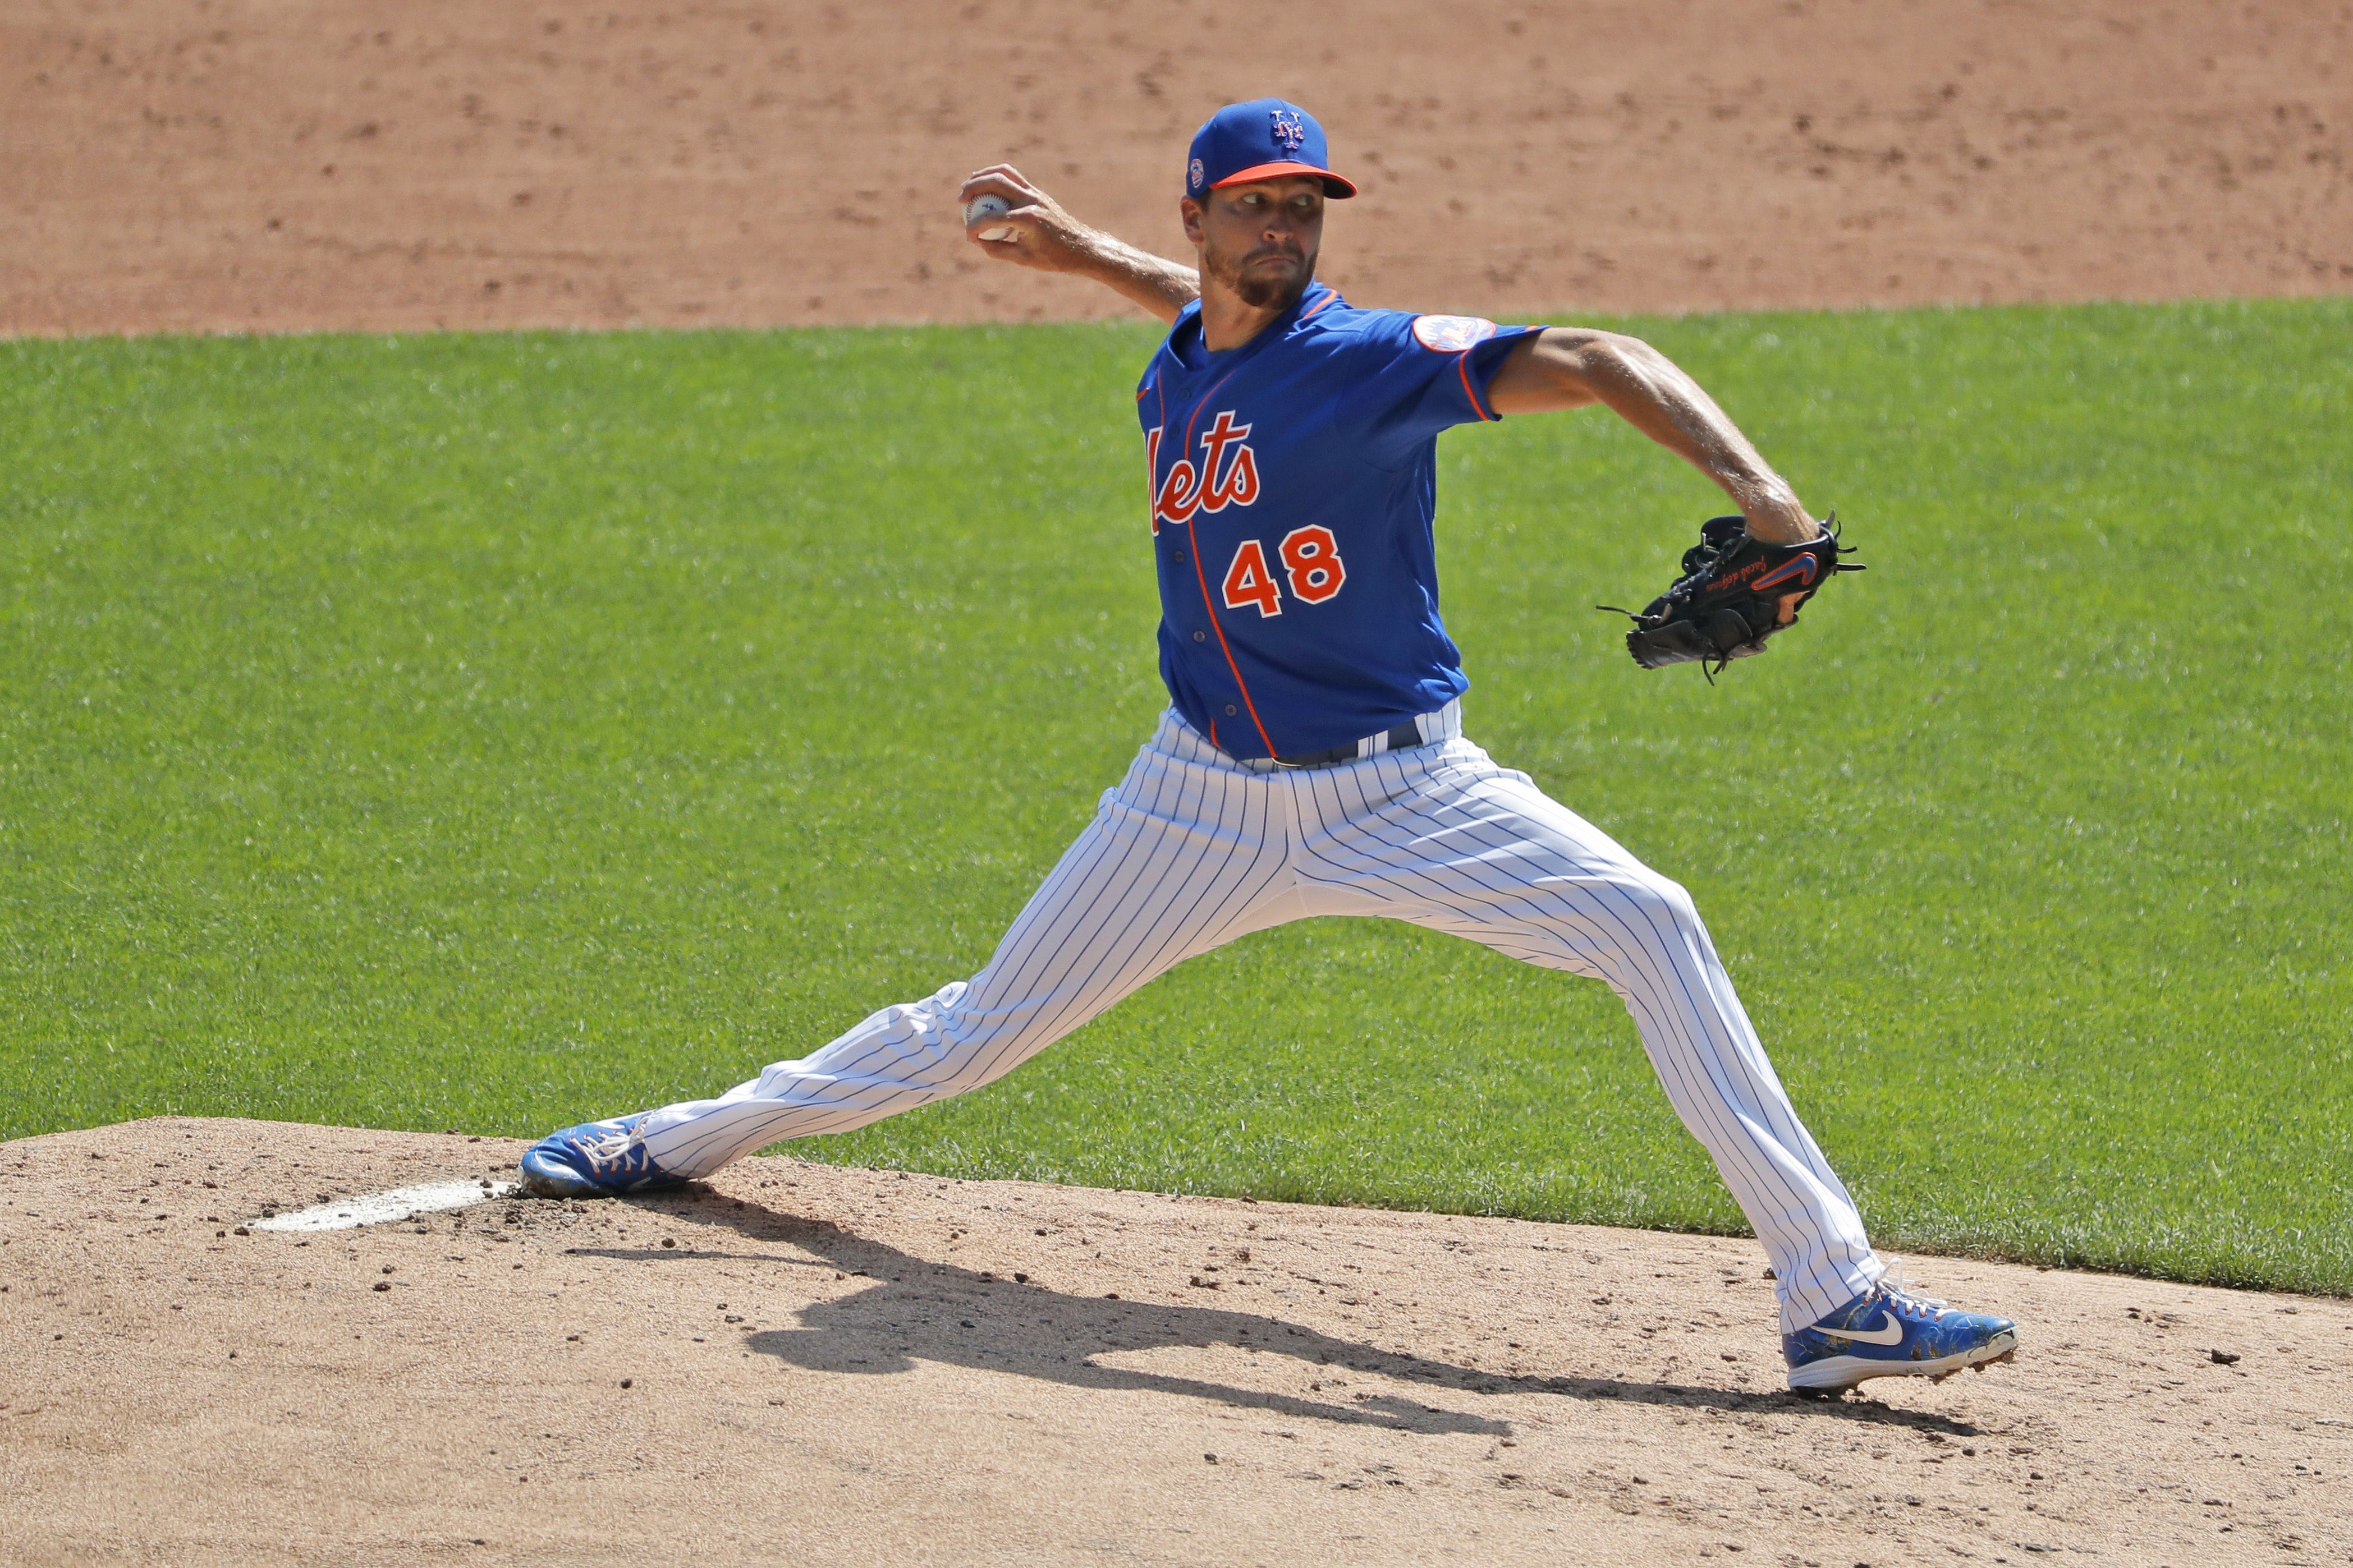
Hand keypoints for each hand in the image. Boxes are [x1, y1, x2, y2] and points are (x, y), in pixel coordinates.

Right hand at [957, 165, 1099, 275]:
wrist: (1081, 247)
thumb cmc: (1054, 257)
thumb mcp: (1024, 259)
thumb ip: (998, 250)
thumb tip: (978, 241)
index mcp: (1026, 219)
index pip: (991, 218)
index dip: (975, 228)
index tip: (969, 237)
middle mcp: (1030, 201)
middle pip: (994, 182)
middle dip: (973, 188)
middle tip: (960, 200)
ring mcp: (1035, 193)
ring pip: (1004, 173)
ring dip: (983, 175)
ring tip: (968, 186)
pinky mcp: (1037, 192)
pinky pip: (1013, 177)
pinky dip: (997, 177)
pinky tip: (986, 186)